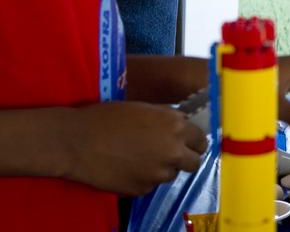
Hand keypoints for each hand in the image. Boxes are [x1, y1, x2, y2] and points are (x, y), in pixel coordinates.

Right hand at [60, 101, 205, 195]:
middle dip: (185, 158)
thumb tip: (182, 123)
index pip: (201, 139)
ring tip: (142, 158)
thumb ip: (168, 118)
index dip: (193, 141)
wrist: (79, 141)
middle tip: (170, 153)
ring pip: (172, 174)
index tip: (187, 142)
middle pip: (194, 162)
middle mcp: (172, 152)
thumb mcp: (146, 108)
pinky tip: (128, 167)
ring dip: (163, 168)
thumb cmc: (110, 117)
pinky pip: (151, 184)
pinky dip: (145, 178)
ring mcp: (157, 174)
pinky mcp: (141, 190)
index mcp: (175, 126)